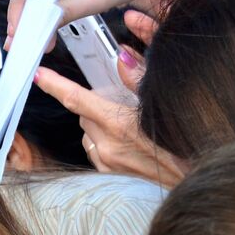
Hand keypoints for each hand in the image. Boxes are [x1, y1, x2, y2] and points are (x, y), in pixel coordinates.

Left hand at [33, 65, 185, 187]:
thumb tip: (121, 57)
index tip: (38, 75)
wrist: (195, 177)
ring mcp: (107, 164)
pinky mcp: (109, 177)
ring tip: (126, 127)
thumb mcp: (164, 100)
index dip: (55, 85)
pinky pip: (95, 152)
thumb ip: (139, 77)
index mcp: (120, 123)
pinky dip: (103, 143)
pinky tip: (126, 144)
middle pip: (83, 115)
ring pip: (88, 135)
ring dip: (98, 125)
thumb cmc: (185, 138)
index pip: (77, 99)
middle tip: (117, 102)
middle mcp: (108, 146)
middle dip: (94, 104)